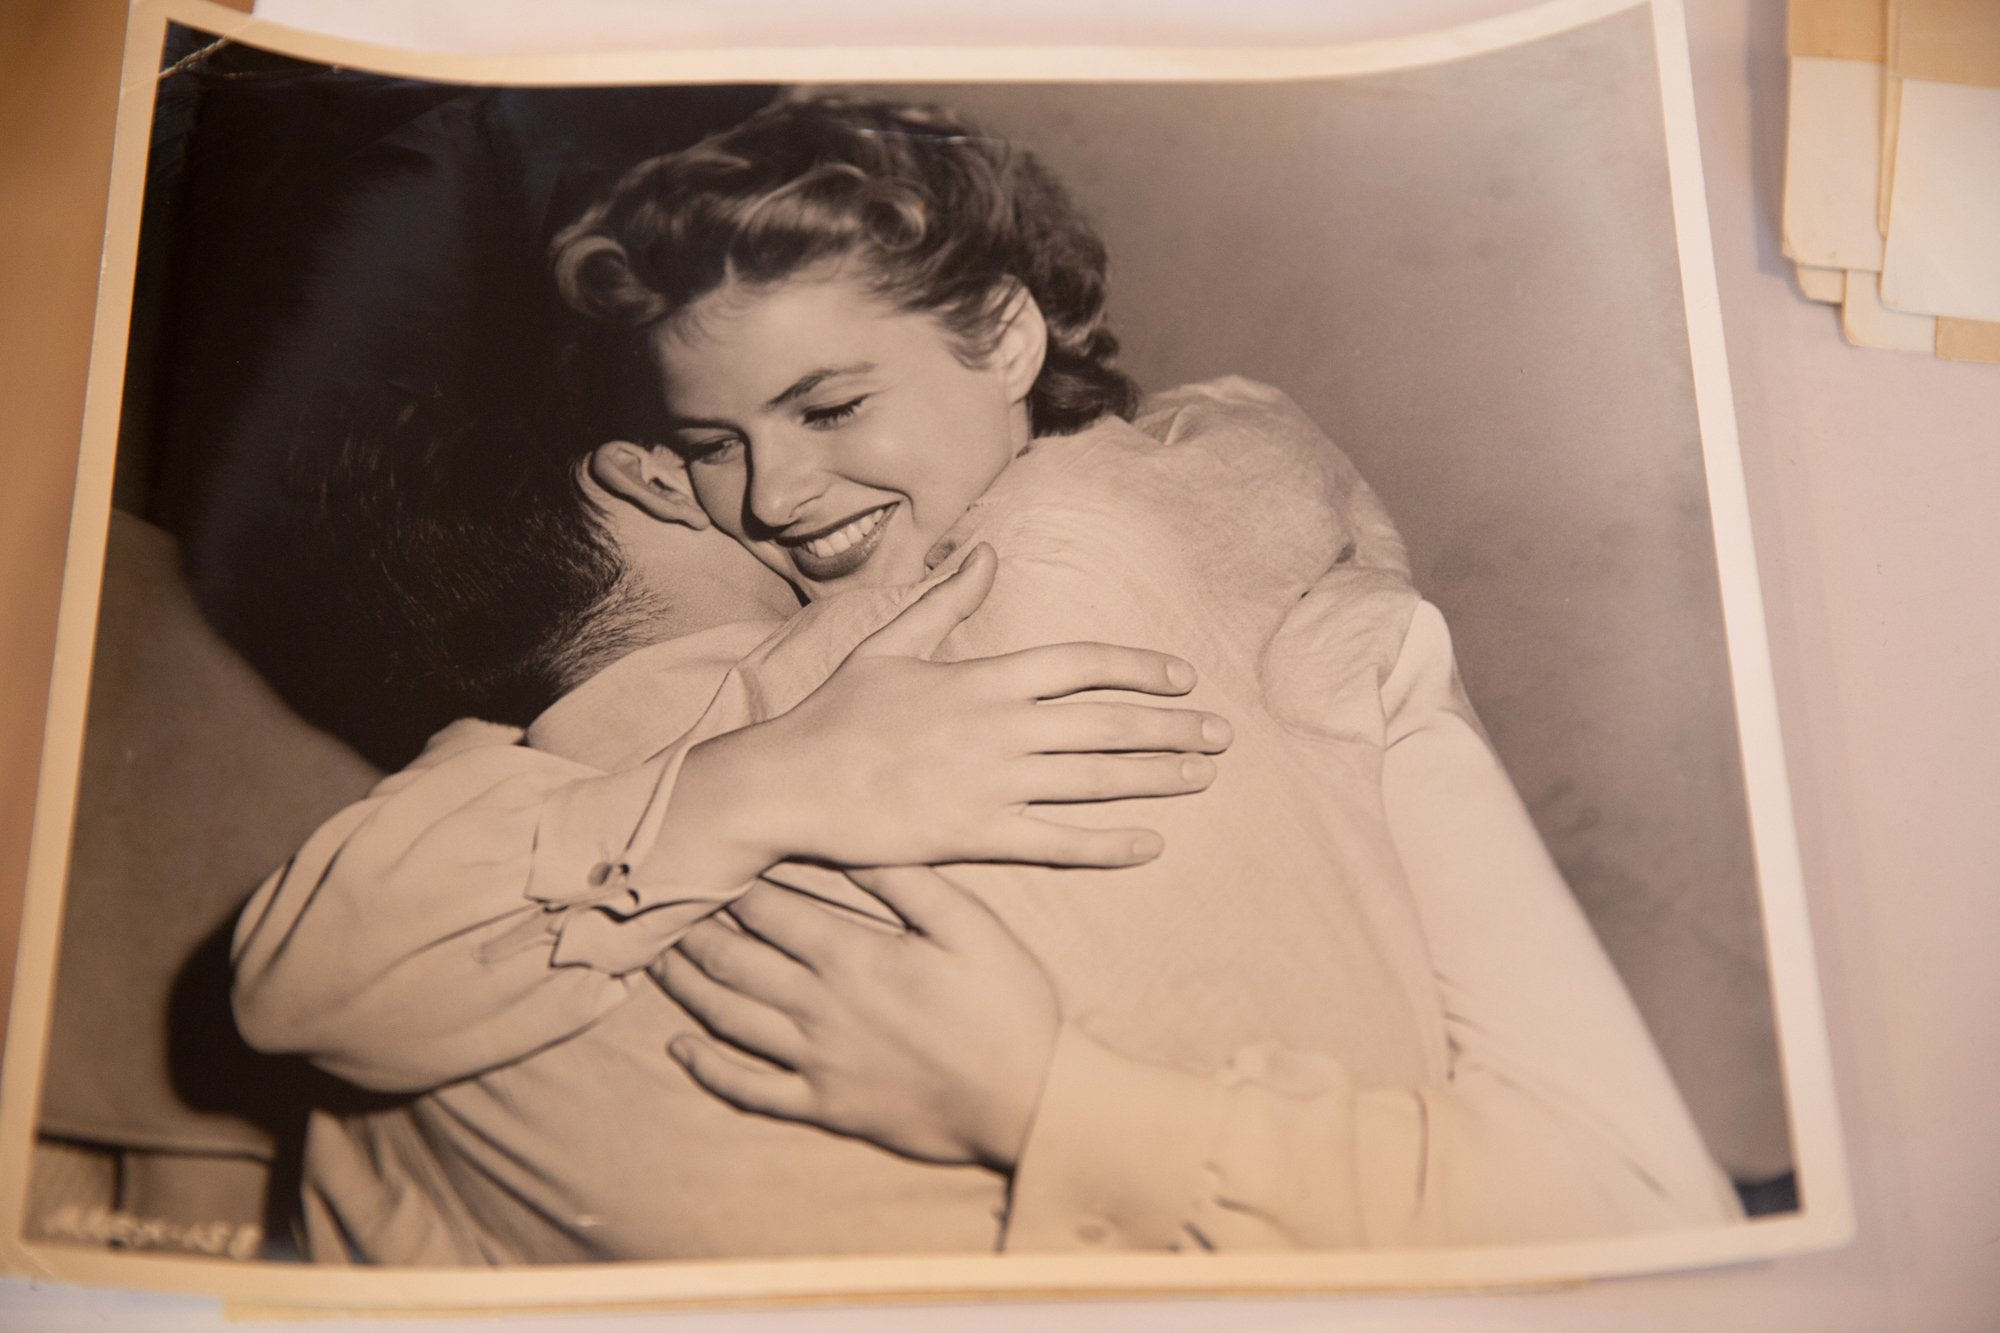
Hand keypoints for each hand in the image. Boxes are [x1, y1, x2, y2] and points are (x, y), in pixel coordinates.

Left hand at [655, 867, 1058, 1171]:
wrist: (1028, 1100)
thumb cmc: (1007, 1004)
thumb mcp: (969, 925)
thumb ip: (904, 881)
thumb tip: (849, 838)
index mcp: (852, 956)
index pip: (768, 908)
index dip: (729, 881)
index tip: (701, 855)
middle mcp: (818, 1008)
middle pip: (733, 959)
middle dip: (690, 927)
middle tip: (656, 903)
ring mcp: (816, 1062)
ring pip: (728, 1018)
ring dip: (685, 986)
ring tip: (654, 959)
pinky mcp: (824, 1106)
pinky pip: (750, 1090)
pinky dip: (708, 1070)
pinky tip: (680, 1049)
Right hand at [663, 544, 1232, 881]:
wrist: (790, 784)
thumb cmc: (836, 714)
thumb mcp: (891, 644)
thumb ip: (947, 600)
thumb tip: (984, 553)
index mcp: (984, 678)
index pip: (1081, 665)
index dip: (1138, 669)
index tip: (1182, 677)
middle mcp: (1000, 729)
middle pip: (1105, 723)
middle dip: (1169, 727)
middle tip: (1220, 734)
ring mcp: (993, 785)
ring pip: (1093, 780)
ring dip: (1155, 778)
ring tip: (1201, 777)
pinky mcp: (977, 835)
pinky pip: (1058, 841)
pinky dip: (1108, 843)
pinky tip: (1150, 843)